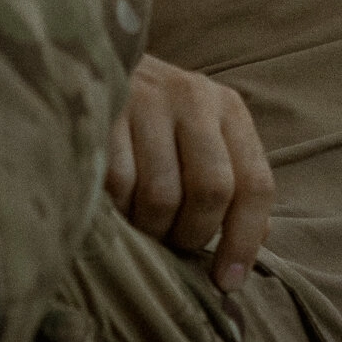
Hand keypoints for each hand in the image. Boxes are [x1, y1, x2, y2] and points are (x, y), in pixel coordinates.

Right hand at [106, 54, 272, 291]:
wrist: (86, 59)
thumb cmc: (152, 118)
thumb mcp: (201, 137)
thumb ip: (232, 183)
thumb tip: (253, 246)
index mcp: (228, 109)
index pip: (255, 183)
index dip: (244, 240)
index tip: (227, 282)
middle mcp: (194, 98)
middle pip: (212, 190)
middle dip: (192, 234)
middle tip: (173, 244)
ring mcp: (146, 100)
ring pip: (162, 195)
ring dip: (152, 228)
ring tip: (142, 225)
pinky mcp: (104, 111)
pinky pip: (118, 186)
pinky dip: (118, 211)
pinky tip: (114, 207)